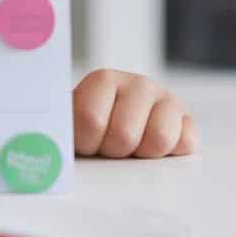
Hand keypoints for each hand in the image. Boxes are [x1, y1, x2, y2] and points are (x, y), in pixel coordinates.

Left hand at [73, 69, 198, 157]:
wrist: (117, 133)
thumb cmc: (90, 134)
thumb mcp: (71, 126)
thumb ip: (62, 130)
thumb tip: (48, 147)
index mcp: (103, 80)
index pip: (90, 118)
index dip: (86, 142)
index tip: (84, 144)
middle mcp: (138, 84)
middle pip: (124, 134)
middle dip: (113, 151)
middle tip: (108, 148)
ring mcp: (167, 100)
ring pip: (158, 139)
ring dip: (142, 156)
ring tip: (131, 150)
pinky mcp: (188, 120)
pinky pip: (185, 144)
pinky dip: (169, 156)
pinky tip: (153, 150)